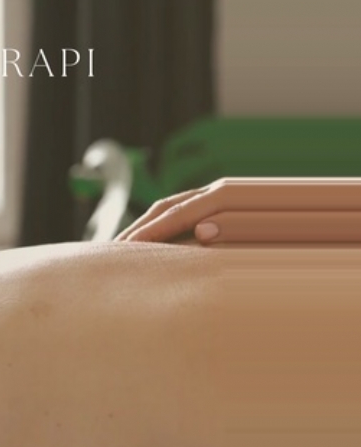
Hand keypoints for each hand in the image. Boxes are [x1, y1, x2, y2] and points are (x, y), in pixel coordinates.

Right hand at [115, 178, 360, 243]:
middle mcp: (225, 190)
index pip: (174, 215)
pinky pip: (195, 212)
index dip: (146, 236)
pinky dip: (172, 227)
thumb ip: (240, 227)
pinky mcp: (236, 202)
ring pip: (178, 208)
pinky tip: (165, 246)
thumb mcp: (281, 228)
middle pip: (168, 206)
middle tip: (109, 255)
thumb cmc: (320, 224)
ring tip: (128, 252)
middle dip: (139, 230)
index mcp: (229, 195)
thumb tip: (203, 231)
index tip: (118, 256)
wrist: (348, 208)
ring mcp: (230, 194)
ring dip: (152, 228)